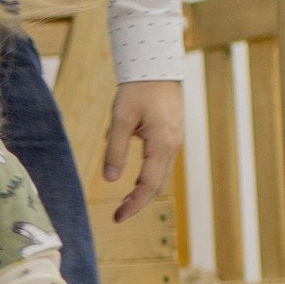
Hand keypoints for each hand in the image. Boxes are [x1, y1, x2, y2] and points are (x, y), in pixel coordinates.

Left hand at [104, 79, 183, 223]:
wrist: (156, 66)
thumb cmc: (138, 89)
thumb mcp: (121, 119)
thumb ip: (115, 150)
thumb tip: (110, 179)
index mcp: (161, 144)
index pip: (148, 185)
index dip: (133, 204)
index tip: (117, 217)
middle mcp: (172, 146)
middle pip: (157, 185)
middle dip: (139, 202)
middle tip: (118, 215)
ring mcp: (174, 141)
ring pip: (161, 175)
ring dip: (144, 191)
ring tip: (124, 202)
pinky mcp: (171, 136)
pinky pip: (162, 164)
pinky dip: (149, 177)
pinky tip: (134, 181)